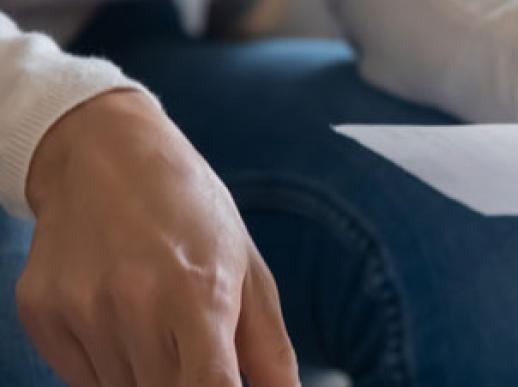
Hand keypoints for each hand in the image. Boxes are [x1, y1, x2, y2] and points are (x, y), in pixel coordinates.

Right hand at [17, 91, 298, 385]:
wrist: (105, 152)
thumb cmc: (193, 213)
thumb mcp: (248, 270)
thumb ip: (269, 351)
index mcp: (199, 293)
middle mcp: (135, 303)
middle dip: (185, 385)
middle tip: (190, 343)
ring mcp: (81, 309)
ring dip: (146, 375)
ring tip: (155, 322)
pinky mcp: (41, 312)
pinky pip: (80, 378)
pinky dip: (105, 367)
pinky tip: (117, 318)